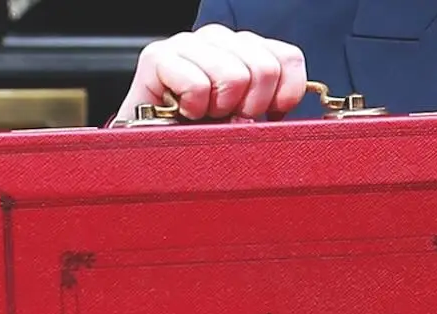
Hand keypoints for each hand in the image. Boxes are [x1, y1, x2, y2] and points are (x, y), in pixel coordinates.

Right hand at [115, 24, 307, 121]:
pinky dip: (193, 108)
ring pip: (235, 75)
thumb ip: (274, 106)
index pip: (288, 58)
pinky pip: (198, 84)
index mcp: (243, 49)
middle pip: (265, 68)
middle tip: (225, 118)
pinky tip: (182, 112)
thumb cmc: (199, 137)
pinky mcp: (158, 57)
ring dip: (219, 109)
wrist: (148, 151)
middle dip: (250, 107)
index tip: (262, 117)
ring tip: (203, 115)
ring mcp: (187, 44)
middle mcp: (217, 39)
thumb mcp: (248, 122)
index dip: (283, 97)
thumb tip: (286, 109)